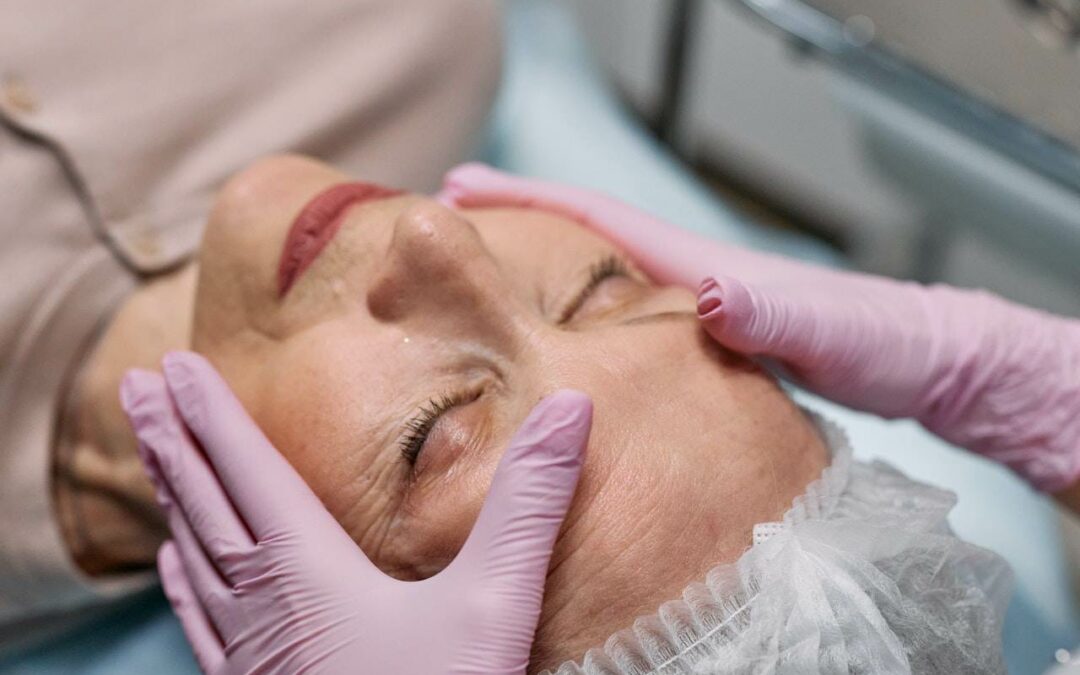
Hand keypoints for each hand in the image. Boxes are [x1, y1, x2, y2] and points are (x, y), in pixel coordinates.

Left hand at [119, 351, 591, 674]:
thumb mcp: (494, 603)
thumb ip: (527, 505)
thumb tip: (572, 406)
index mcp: (305, 569)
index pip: (246, 469)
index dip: (211, 413)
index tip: (173, 365)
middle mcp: (261, 604)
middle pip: (202, 503)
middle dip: (170, 439)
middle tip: (136, 386)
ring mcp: (248, 652)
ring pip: (193, 556)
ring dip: (171, 497)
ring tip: (152, 454)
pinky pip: (200, 620)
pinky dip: (181, 580)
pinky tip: (171, 566)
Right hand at [439, 164, 1079, 492]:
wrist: (927, 363)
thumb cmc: (883, 343)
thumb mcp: (830, 332)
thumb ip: (773, 311)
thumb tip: (708, 291)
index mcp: (701, 267)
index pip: (599, 218)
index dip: (528, 200)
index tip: (461, 187)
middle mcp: (692, 280)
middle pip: (584, 242)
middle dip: (515, 227)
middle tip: (447, 227)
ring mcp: (700, 310)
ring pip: (598, 285)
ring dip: (539, 274)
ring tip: (482, 282)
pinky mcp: (710, 345)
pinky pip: (624, 325)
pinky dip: (580, 320)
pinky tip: (564, 347)